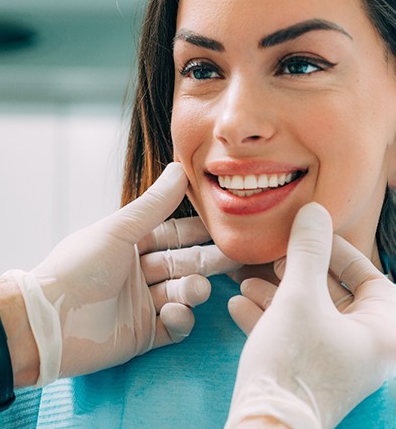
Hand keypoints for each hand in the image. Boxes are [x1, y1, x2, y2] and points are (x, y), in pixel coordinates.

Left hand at [2, 163, 239, 385]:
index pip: (172, 234)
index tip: (224, 225)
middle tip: (235, 257)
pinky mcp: (142, 335)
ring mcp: (141, 304)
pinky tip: (173, 313)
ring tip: (196, 289)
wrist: (47, 321)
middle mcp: (137, 272)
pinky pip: (172, 326)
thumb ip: (153, 205)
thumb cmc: (78, 267)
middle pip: (181, 263)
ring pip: (180, 293)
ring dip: (192, 290)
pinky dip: (179, 319)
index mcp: (129, 244)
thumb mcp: (117, 230)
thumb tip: (179, 168)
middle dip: (206, 260)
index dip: (197, 230)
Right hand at [225, 202, 395, 428]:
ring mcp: (333, 363)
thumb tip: (314, 212)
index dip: (341, 253)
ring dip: (276, 294)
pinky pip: (292, 335)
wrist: (265, 425)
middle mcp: (362, 349)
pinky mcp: (307, 373)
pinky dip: (268, 317)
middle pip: (334, 296)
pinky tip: (238, 305)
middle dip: (298, 273)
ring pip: (309, 315)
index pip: (372, 280)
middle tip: (275, 259)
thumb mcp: (299, 296)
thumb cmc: (293, 362)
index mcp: (379, 333)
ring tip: (246, 280)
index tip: (310, 238)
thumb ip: (307, 251)